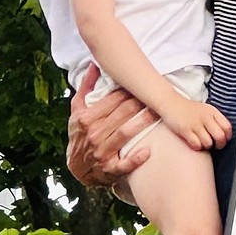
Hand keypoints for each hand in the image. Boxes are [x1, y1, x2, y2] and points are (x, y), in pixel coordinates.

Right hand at [66, 66, 156, 186]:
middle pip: (121, 114)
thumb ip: (86, 87)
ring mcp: (102, 152)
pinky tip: (148, 150)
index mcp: (86, 119)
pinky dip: (136, 158)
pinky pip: (125, 164)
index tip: (142, 83)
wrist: (76, 169)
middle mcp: (93, 134)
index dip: (128, 91)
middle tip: (156, 95)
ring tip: (158, 113)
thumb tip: (94, 64)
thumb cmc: (80, 135)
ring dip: (143, 122)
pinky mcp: (110, 169)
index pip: (110, 100)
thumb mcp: (77, 111)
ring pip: (126, 133)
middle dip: (140, 103)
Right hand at [163, 94, 231, 150]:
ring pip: (208, 143)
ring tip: (202, 143)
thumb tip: (225, 134)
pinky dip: (197, 147)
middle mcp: (205, 117)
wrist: (170, 102)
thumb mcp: (205, 109)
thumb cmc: (188, 109)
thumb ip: (215, 119)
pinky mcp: (185, 130)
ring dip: (206, 146)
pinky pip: (196, 145)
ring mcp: (195, 124)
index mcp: (212, 111)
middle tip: (215, 146)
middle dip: (219, 145)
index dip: (227, 136)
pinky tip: (194, 143)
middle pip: (220, 137)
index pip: (227, 127)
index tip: (224, 140)